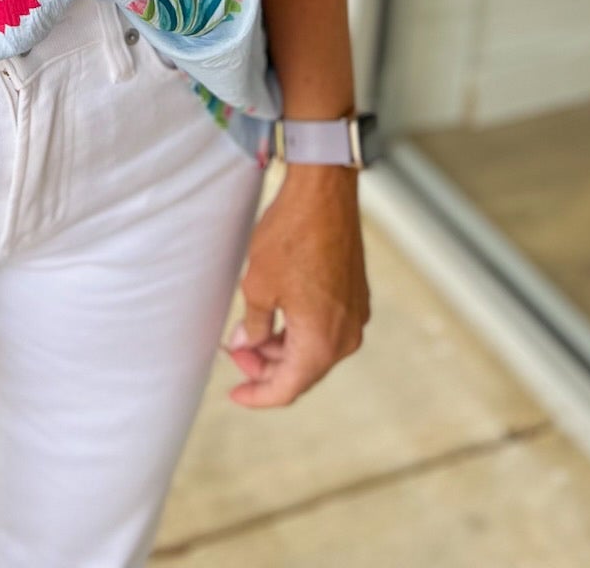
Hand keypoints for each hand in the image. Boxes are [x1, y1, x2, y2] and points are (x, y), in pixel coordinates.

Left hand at [223, 164, 368, 405]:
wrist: (324, 193)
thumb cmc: (290, 236)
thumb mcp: (259, 285)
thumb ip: (254, 325)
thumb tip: (248, 344)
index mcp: (322, 343)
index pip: (287, 388)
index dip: (257, 395)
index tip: (234, 394)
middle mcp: (346, 337)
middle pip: (302, 372)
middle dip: (266, 368)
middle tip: (233, 351)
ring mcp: (356, 316)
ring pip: (314, 350)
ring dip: (282, 349)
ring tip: (248, 333)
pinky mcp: (355, 297)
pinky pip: (325, 329)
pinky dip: (299, 332)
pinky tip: (275, 318)